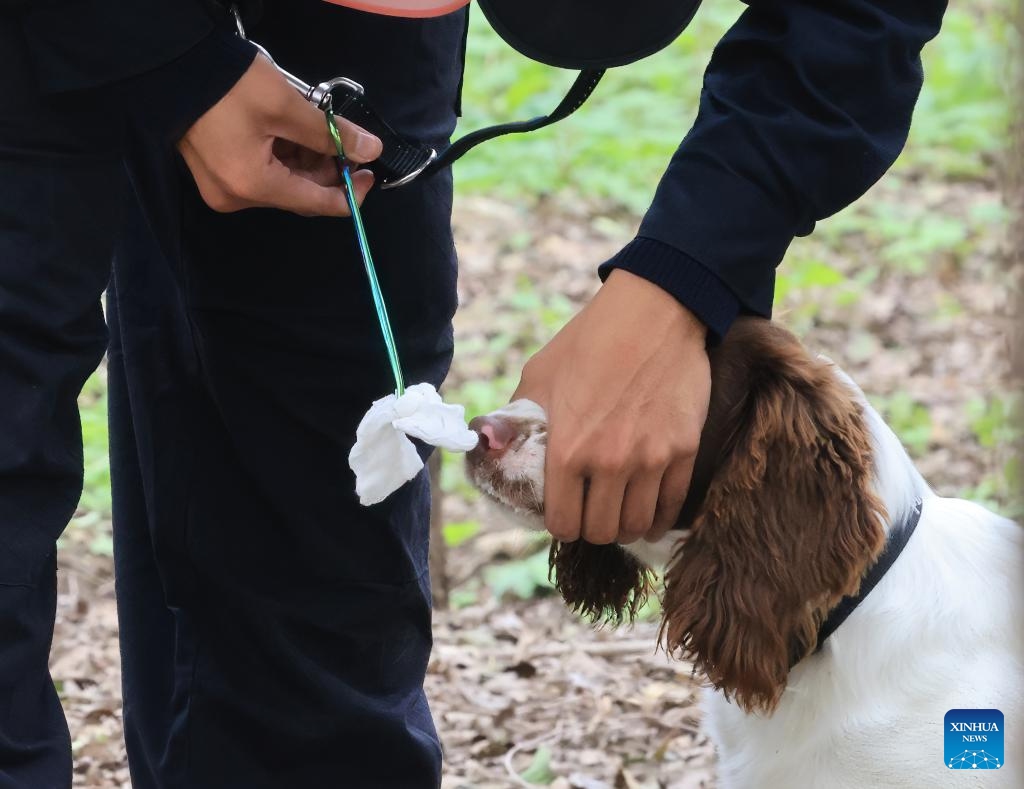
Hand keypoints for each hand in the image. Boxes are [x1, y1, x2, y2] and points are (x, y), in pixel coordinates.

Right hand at [177, 54, 381, 215]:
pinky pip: (262, 174)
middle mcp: (237, 197)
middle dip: (328, 171)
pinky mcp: (217, 172)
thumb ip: (331, 133)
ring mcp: (223, 187)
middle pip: (300, 194)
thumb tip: (371, 150)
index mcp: (254, 186)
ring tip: (323, 131)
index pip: (317, 205)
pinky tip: (297, 134)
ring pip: (283, 183)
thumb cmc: (229, 85)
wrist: (171, 64)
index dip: (351, 192)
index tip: (371, 172)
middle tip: (348, 143)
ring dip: (308, 161)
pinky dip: (285, 157)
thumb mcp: (287, 106)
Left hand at [513, 269, 710, 544]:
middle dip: (592, 528)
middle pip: (601, 531)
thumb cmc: (589, 340)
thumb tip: (492, 446)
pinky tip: (650, 512)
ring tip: (619, 514)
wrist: (653, 312)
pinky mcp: (684, 450)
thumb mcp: (538, 376)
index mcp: (566, 450)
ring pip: (638, 525)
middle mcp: (609, 462)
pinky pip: (672, 506)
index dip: (560, 525)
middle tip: (591, 513)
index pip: (563, 524)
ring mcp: (651, 459)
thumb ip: (517, 420)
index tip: (563, 514)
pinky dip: (659, 518)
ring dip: (625, 527)